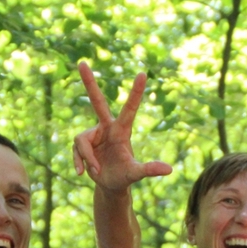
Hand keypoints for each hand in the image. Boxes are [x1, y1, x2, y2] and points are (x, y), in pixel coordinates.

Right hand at [72, 61, 171, 191]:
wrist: (109, 184)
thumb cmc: (125, 176)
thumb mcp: (135, 173)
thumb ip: (149, 169)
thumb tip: (170, 170)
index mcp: (121, 131)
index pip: (129, 108)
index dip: (136, 92)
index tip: (143, 73)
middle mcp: (106, 128)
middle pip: (97, 102)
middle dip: (89, 83)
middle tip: (82, 63)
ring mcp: (92, 134)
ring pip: (82, 142)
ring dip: (88, 159)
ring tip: (96, 170)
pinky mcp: (82, 142)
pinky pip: (76, 150)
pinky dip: (79, 162)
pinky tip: (81, 173)